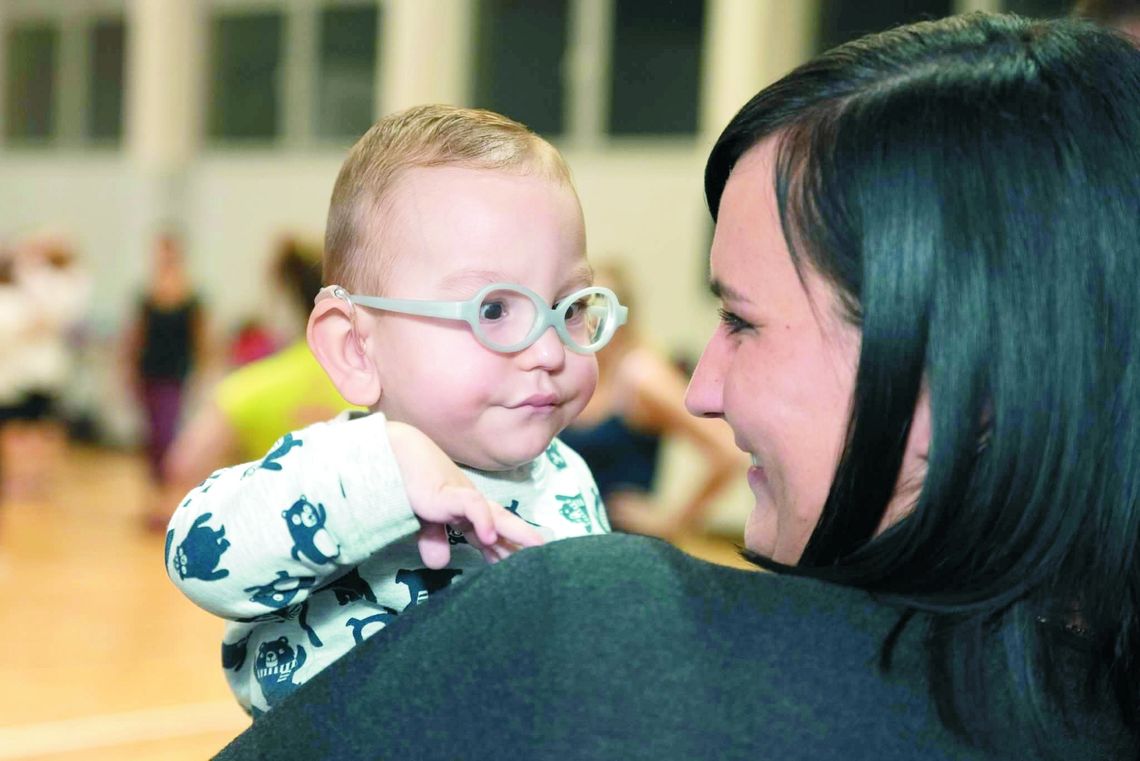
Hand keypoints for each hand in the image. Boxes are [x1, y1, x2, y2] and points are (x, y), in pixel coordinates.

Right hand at [386, 421, 545, 568]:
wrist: (392, 453)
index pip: (490, 532)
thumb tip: (439, 564)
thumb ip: (433, 539)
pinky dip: (481, 519)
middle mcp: (469, 503)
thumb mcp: (422, 518)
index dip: (505, 550)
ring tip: (536, 546)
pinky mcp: (446, 494)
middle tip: (546, 556)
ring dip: (516, 530)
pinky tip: (489, 537)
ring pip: (496, 514)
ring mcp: (460, 496)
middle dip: (522, 541)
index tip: (521, 567)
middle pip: (503, 522)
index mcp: (464, 510)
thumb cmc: (407, 481)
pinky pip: (470, 506)